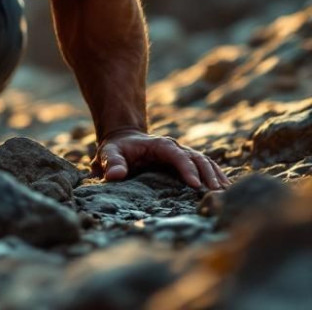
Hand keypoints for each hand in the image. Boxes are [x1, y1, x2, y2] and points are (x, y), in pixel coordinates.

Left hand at [92, 129, 230, 190]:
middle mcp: (176, 148)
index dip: (187, 169)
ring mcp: (184, 155)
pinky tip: (226, 190)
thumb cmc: (117, 149)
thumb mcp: (109, 153)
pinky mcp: (187, 164)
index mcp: (160, 145)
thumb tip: (114, 176)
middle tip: (216, 193)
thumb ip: (112, 163)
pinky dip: (217, 177)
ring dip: (217, 177)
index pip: (177, 155)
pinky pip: (207, 168)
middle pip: (197, 159)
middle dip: (208, 175)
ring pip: (206, 163)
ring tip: (226, 194)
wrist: (124, 141)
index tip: (195, 185)